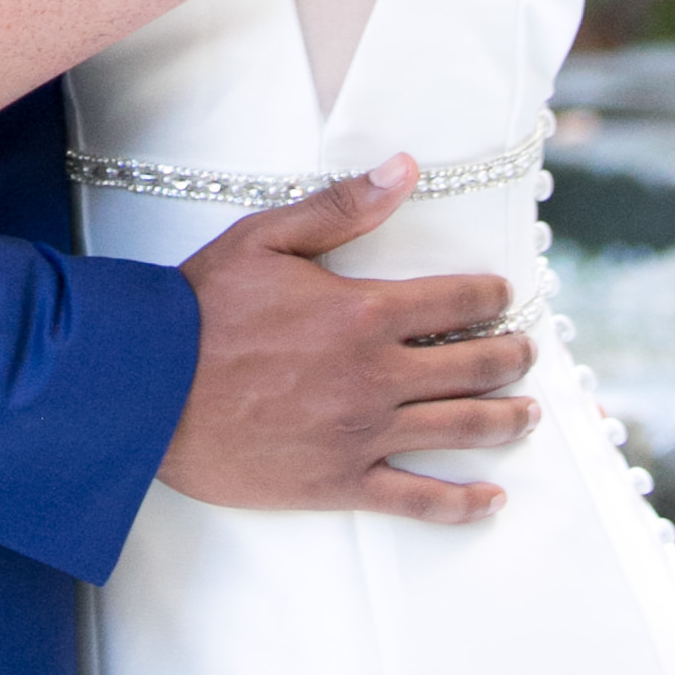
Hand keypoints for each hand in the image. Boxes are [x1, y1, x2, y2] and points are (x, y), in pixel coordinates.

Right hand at [159, 154, 538, 524]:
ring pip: (460, 429)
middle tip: (527, 351)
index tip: (503, 295)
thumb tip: (405, 170)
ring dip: (506, 420)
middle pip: (473, 367)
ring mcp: (363, 434)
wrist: (146, 388)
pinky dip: (464, 504)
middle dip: (511, 356)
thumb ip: (341, 207)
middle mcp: (376, 376)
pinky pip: (420, 500)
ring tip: (528, 413)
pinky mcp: (341, 482)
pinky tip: (491, 501)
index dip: (490, 296)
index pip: (455, 302)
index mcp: (363, 313)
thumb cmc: (199, 309)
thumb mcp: (264, 239)